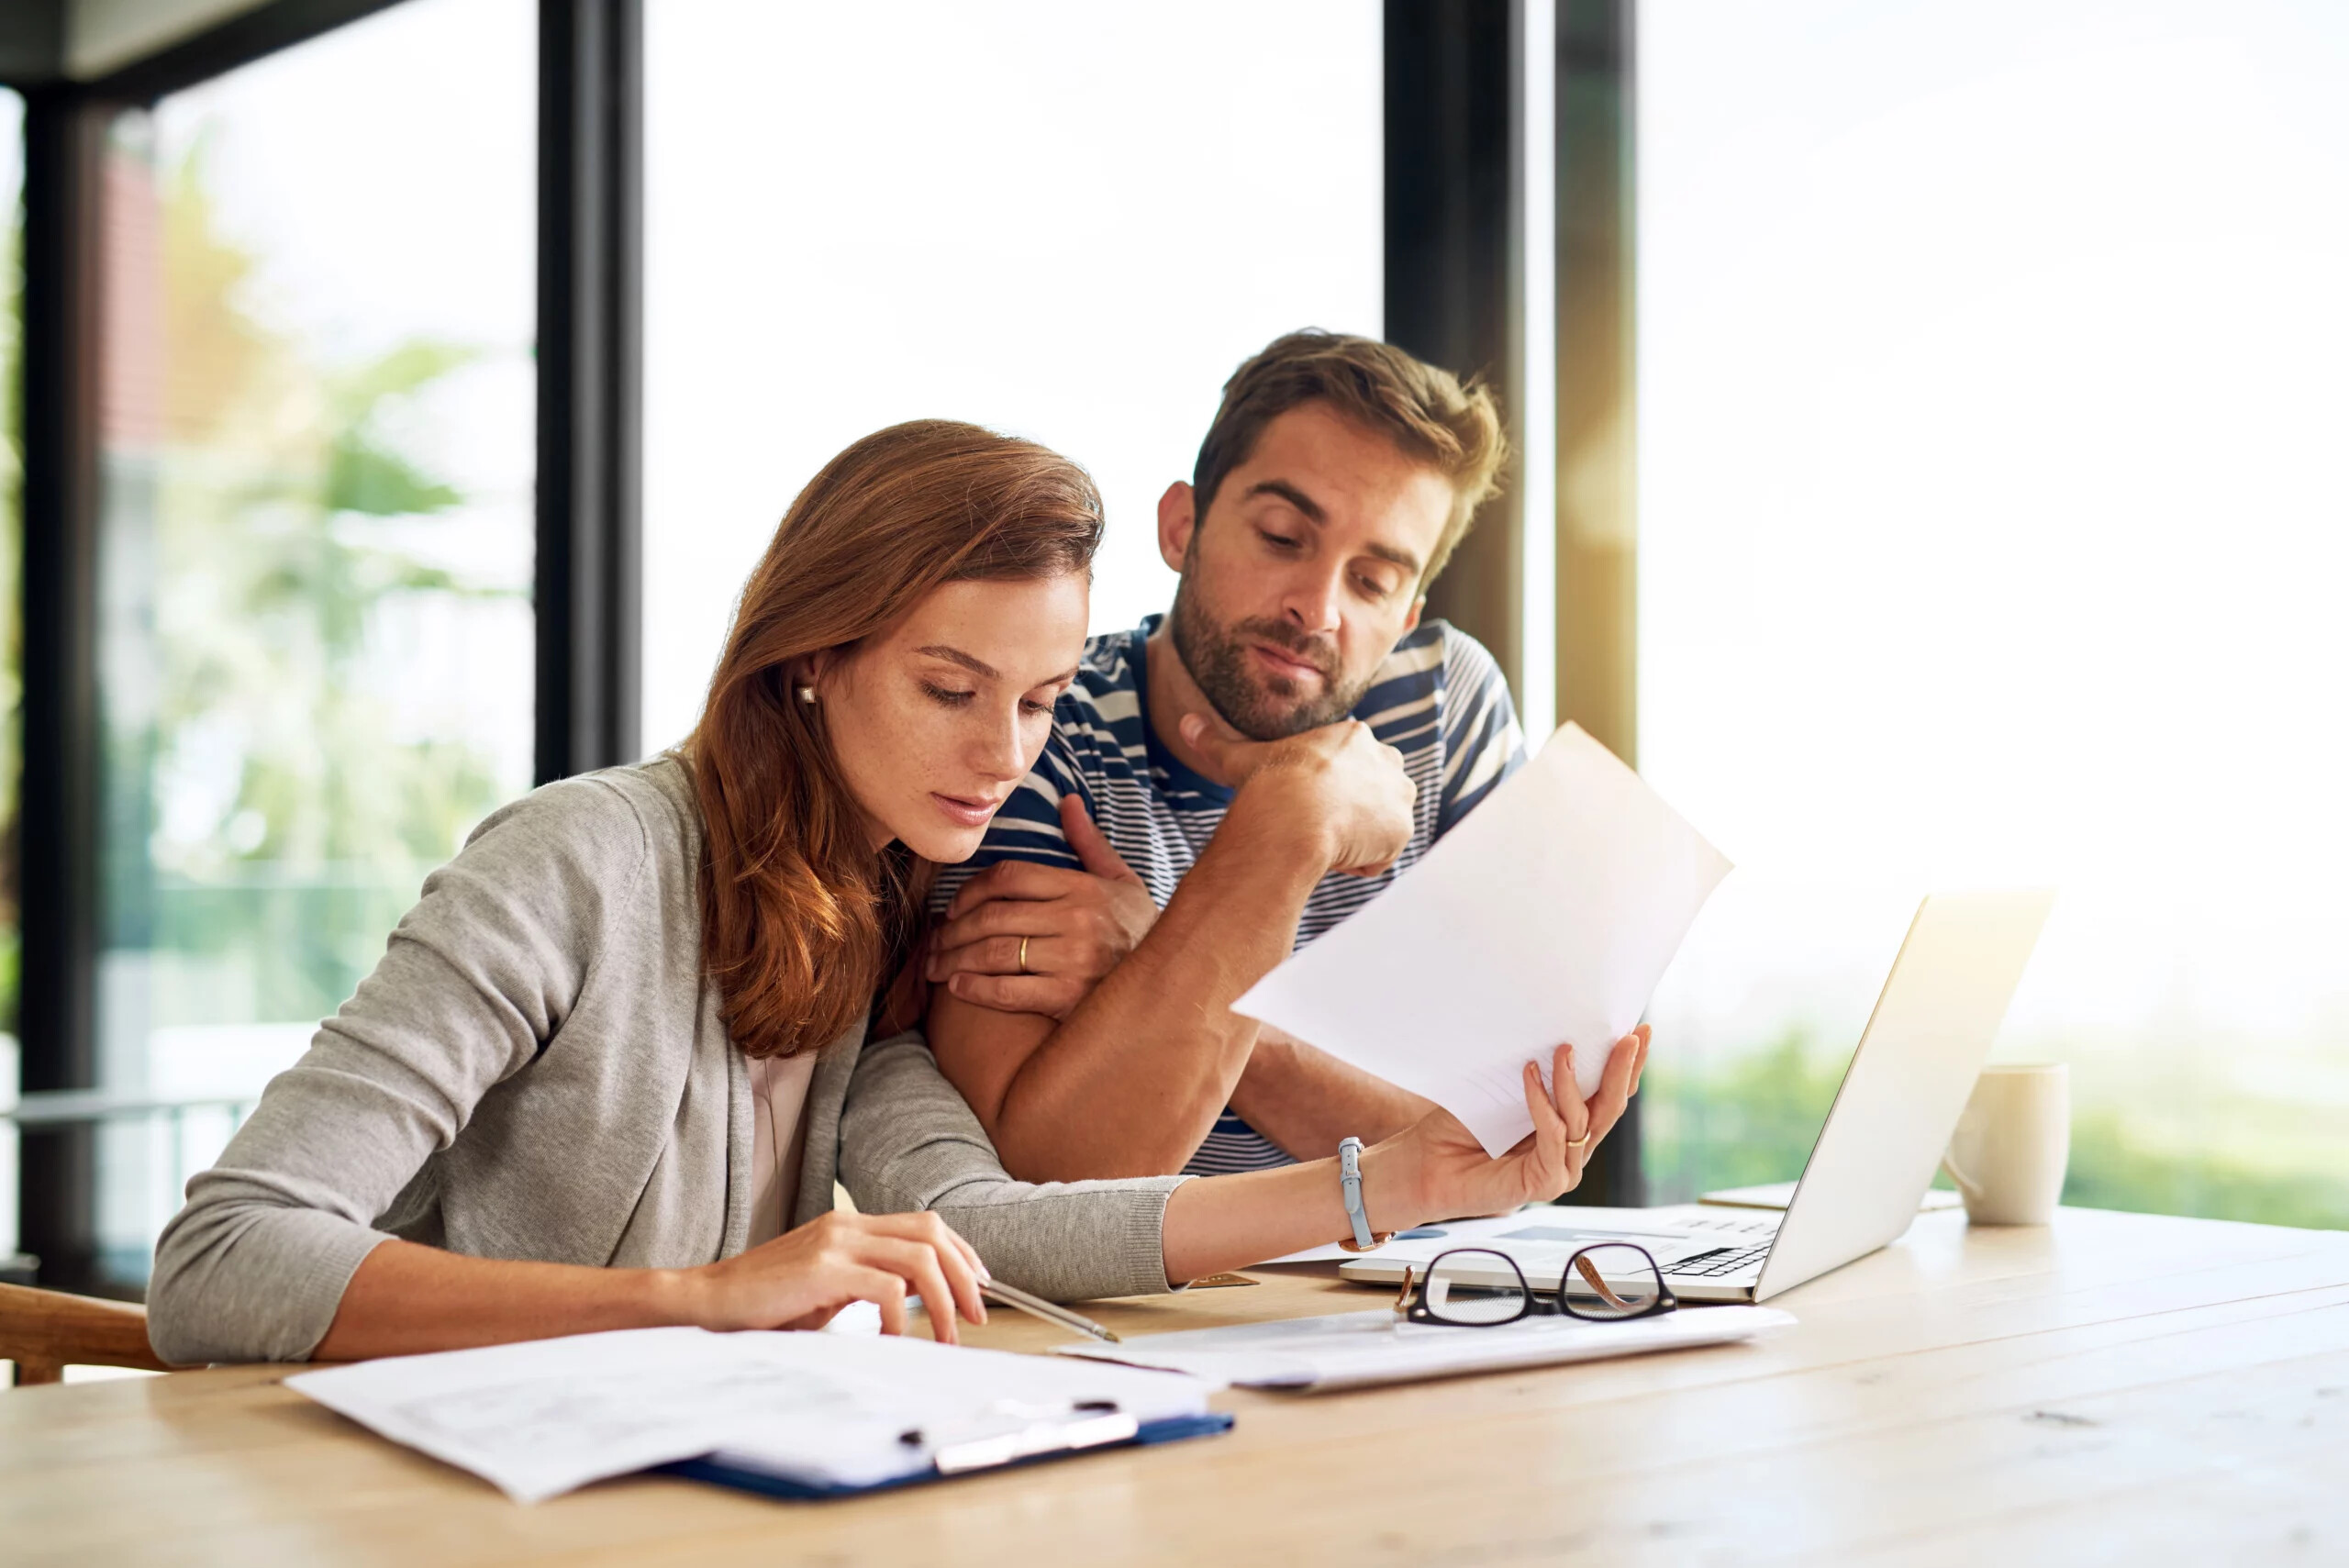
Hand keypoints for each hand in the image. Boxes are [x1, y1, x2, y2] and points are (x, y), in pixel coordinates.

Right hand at [685, 1210, 988, 1343]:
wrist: (708, 1302)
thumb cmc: (765, 1304)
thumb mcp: (828, 1289)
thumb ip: (869, 1282)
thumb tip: (917, 1296)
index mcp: (851, 1225)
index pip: (925, 1224)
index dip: (961, 1253)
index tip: (978, 1285)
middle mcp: (848, 1225)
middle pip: (932, 1233)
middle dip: (964, 1274)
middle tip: (977, 1314)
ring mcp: (835, 1243)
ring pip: (919, 1257)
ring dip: (943, 1298)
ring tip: (948, 1335)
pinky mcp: (822, 1269)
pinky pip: (884, 1287)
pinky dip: (900, 1316)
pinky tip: (895, 1338)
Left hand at [925, 795, 1158, 1017]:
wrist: (1170, 983)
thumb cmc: (1138, 930)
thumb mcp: (1121, 881)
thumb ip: (1088, 843)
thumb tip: (1068, 801)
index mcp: (1082, 887)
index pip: (1009, 876)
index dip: (971, 890)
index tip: (953, 907)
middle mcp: (1077, 919)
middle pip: (994, 916)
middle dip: (953, 930)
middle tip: (933, 942)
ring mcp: (1073, 960)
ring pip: (994, 953)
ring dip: (955, 959)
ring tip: (935, 966)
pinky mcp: (1069, 997)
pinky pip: (1008, 992)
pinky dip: (976, 989)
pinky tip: (958, 987)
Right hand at [1178, 712, 1415, 876]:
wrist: (1294, 818)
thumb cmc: (1268, 786)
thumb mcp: (1240, 759)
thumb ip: (1215, 742)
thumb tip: (1186, 723)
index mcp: (1354, 737)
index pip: (1352, 769)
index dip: (1327, 793)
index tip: (1305, 805)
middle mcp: (1387, 760)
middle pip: (1374, 794)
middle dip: (1352, 813)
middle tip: (1316, 826)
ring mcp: (1399, 795)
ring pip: (1379, 826)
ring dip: (1355, 839)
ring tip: (1323, 840)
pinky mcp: (1402, 828)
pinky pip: (1382, 855)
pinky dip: (1361, 863)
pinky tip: (1336, 856)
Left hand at [1364, 1028, 1650, 1227]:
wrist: (1423, 1164)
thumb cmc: (1457, 1126)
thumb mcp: (1501, 1087)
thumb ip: (1533, 1069)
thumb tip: (1556, 1028)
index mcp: (1566, 1126)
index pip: (1606, 1094)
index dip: (1626, 1065)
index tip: (1638, 1029)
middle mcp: (1571, 1149)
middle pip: (1610, 1108)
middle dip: (1623, 1070)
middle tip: (1629, 1036)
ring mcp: (1561, 1168)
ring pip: (1585, 1120)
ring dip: (1573, 1080)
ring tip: (1564, 1048)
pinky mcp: (1545, 1183)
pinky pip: (1555, 1135)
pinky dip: (1543, 1103)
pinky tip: (1529, 1075)